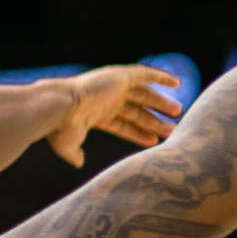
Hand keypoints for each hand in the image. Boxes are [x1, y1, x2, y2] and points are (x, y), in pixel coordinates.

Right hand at [48, 65, 180, 166]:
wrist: (58, 107)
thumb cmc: (60, 127)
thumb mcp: (67, 145)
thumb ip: (75, 154)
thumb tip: (79, 163)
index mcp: (95, 114)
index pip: (122, 124)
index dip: (138, 133)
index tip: (155, 140)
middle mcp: (106, 99)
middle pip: (136, 110)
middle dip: (153, 119)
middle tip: (173, 127)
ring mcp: (113, 87)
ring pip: (143, 95)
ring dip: (160, 103)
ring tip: (178, 112)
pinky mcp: (119, 76)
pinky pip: (144, 74)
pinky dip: (160, 76)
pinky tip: (176, 83)